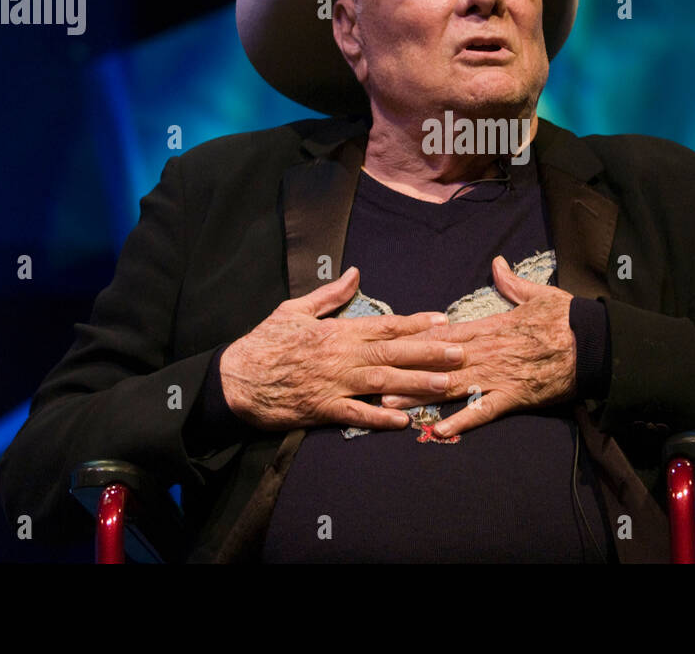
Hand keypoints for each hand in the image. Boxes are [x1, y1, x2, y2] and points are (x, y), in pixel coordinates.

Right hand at [219, 267, 462, 431]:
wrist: (235, 379)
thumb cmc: (264, 342)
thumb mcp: (295, 309)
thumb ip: (329, 295)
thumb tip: (354, 273)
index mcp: (336, 331)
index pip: (384, 326)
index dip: (416, 324)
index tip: (443, 321)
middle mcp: (340, 357)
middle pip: (392, 354)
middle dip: (428, 353)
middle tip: (460, 353)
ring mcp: (332, 384)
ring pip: (382, 384)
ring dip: (416, 384)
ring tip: (445, 384)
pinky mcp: (321, 410)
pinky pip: (356, 415)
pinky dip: (380, 418)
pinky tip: (404, 421)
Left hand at [381, 255, 577, 436]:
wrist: (593, 342)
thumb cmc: (566, 318)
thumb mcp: (537, 294)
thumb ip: (511, 283)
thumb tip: (498, 263)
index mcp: (488, 327)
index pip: (443, 334)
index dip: (413, 340)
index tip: (388, 343)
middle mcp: (485, 351)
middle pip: (437, 362)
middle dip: (404, 371)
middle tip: (373, 379)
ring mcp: (497, 375)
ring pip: (451, 387)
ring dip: (420, 397)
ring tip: (391, 407)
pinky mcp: (513, 396)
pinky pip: (483, 411)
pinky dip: (462, 421)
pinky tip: (441, 431)